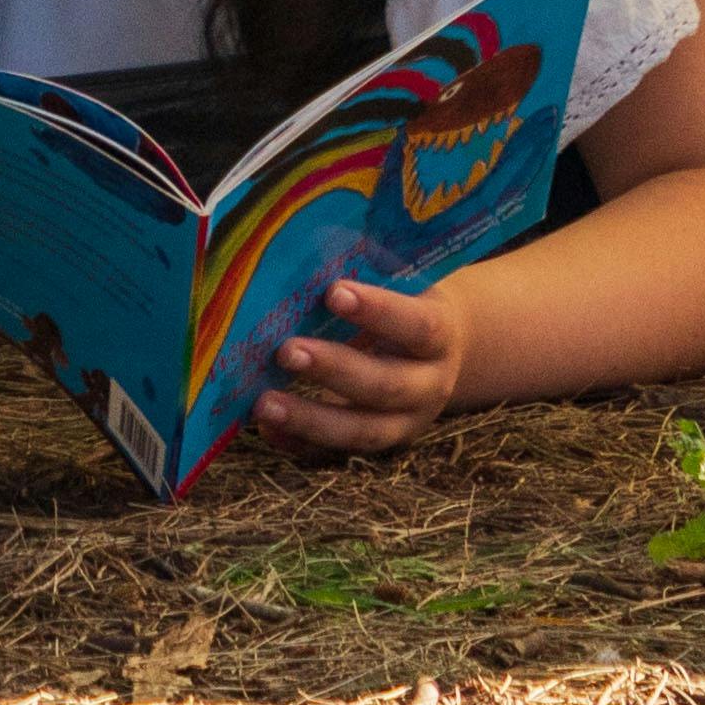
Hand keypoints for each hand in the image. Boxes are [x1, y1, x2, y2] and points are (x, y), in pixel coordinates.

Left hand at [245, 272, 464, 456]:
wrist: (440, 350)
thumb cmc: (406, 301)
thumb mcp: (405, 285)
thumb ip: (369, 271)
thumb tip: (305, 250)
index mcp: (440, 336)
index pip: (415, 326)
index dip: (377, 311)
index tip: (332, 292)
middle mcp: (429, 386)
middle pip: (385, 386)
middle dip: (334, 370)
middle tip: (286, 351)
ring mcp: (406, 423)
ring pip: (362, 431)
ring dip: (310, 419)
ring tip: (264, 404)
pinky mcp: (378, 445)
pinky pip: (338, 454)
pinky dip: (301, 444)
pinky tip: (268, 429)